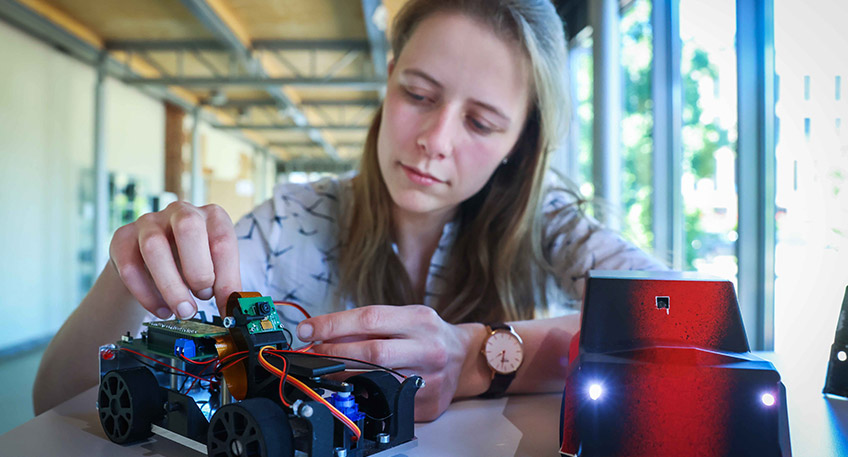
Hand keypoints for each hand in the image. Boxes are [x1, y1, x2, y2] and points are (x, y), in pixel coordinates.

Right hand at [109, 201, 240, 318]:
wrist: (151, 259)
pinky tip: (162, 310)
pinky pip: (129, 266)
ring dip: (171, 286)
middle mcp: (181, 212)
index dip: (227, 277)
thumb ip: (224, 285)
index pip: (223, 240)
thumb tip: (234, 309)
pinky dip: (146, 294)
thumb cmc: (190, 263)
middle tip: (203, 297)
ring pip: (154, 247)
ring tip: (183, 311)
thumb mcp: (213, 268)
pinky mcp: (123, 238)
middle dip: (198, 270)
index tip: (226, 305)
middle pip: (188, 228)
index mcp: (212, 216)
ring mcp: (149, 221)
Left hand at [296, 305, 479, 420]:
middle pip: (372, 351)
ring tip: (327, 369)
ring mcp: (429, 377)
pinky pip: (387, 399)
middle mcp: (427, 347)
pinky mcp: (427, 402)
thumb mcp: (404, 317)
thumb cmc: (428, 334)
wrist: (465, 358)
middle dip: (334, 352)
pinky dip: (364, 393)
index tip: (308, 329)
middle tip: (314, 352)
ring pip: (376, 379)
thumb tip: (322, 334)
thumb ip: (368, 326)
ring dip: (342, 375)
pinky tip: (353, 387)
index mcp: (419, 319)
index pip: (369, 318)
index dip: (333, 324)